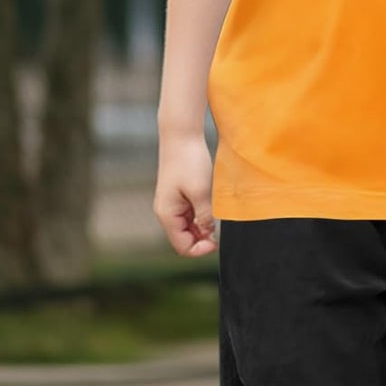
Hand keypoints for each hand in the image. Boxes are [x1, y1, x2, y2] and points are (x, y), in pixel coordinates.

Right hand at [153, 130, 218, 256]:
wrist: (181, 136)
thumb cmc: (189, 161)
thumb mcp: (201, 192)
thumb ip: (205, 216)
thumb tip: (209, 235)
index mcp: (167, 214)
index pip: (182, 247)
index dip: (200, 249)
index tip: (217, 240)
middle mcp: (166, 212)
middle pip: (184, 239)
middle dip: (202, 239)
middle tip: (219, 228)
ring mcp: (171, 204)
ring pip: (188, 228)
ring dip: (203, 227)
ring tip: (215, 214)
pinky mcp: (178, 196)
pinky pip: (189, 215)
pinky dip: (201, 216)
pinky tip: (211, 206)